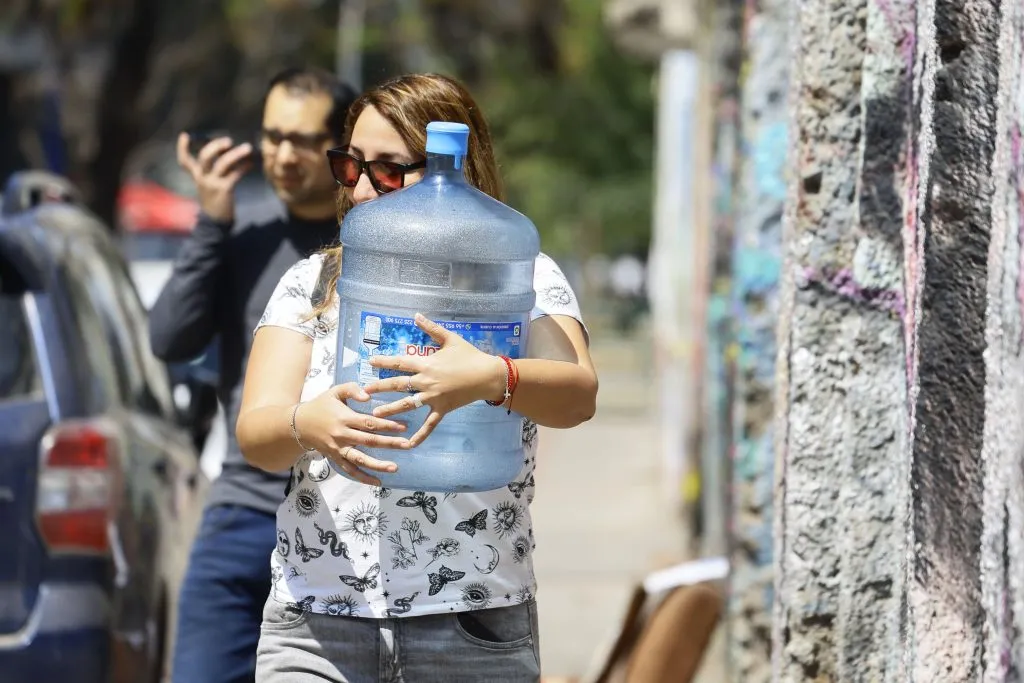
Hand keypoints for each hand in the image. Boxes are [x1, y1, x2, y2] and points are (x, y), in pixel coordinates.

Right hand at [176, 132, 252, 222]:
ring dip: (236, 154)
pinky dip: (244, 167)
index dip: (182, 148)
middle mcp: (202, 178)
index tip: (184, 135)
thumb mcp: (210, 184)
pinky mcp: (224, 189)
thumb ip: (215, 170)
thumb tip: (229, 152)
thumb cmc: (215, 200)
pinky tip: (250, 165)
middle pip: (204, 157)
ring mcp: (212, 184)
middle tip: (228, 140)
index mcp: (197, 176)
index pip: (184, 161)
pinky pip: (235, 174)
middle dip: (215, 146)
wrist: (216, 221)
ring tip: (248, 148)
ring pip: (222, 164)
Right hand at [294, 382, 410, 485]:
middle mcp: (342, 435)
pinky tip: (377, 482)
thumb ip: (352, 389)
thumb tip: (368, 396)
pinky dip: (362, 477)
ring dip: (377, 465)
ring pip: (359, 459)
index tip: (403, 426)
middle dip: (389, 443)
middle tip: (407, 445)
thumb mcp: (335, 391)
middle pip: (368, 441)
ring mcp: (338, 449)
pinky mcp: (335, 458)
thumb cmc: (321, 405)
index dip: (386, 425)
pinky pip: (349, 470)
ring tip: (394, 468)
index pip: (369, 422)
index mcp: (344, 418)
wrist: (299, 424)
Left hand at [363, 314, 506, 445]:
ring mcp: (433, 397)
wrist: (487, 375)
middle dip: (380, 387)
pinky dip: (419, 435)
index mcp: (426, 364)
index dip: (383, 361)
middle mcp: (426, 382)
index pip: (400, 362)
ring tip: (375, 415)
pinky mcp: (442, 409)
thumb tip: (416, 315)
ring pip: (408, 404)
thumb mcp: (450, 339)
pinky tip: (408, 444)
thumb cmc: (469, 356)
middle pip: (398, 384)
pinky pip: (429, 424)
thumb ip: (431, 328)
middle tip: (364, 391)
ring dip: (391, 409)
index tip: (369, 362)